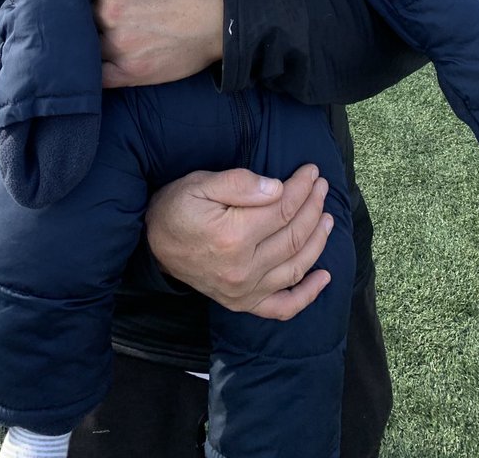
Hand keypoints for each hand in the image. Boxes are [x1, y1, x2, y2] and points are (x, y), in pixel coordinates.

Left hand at [95, 0, 222, 87]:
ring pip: (89, 46)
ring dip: (94, 42)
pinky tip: (99, 66)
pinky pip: (99, 78)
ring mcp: (119, 46)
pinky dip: (94, 73)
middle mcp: (108, 15)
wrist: (224, 13)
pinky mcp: (132, 73)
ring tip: (111, 37)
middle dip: (92, 16)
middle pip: (84, 17)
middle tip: (108, 16)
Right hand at [145, 165, 333, 319]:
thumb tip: (278, 188)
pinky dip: (308, 295)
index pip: (283, 208)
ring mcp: (244, 291)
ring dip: (318, 241)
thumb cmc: (176, 207)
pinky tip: (324, 277)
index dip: (302, 188)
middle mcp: (243, 268)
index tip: (312, 172)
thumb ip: (240, 183)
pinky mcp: (242, 304)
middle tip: (322, 187)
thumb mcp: (200, 183)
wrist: (152, 243)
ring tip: (327, 217)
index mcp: (234, 235)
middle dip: (313, 207)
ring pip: (296, 266)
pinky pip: (283, 306)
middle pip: (294, 235)